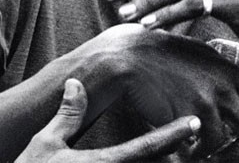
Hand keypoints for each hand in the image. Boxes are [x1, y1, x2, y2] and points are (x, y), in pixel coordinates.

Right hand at [15, 78, 200, 162]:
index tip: (194, 121)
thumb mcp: (44, 145)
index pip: (147, 146)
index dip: (173, 134)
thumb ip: (66, 114)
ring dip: (161, 162)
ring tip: (182, 152)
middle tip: (194, 133)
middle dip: (175, 154)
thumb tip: (76, 82)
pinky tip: (157, 160)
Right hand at [73, 24, 238, 161]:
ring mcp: (208, 100)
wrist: (134, 55)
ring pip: (226, 140)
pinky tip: (187, 148)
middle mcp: (225, 86)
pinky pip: (200, 144)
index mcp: (231, 72)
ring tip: (206, 154)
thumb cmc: (166, 55)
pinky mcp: (189, 113)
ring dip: (218, 152)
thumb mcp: (202, 56)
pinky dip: (195, 150)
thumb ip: (222, 71)